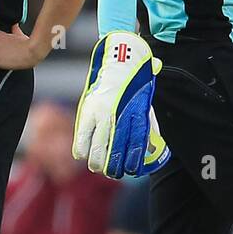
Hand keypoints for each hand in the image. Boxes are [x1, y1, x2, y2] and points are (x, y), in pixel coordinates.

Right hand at [72, 31, 168, 178]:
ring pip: (97, 146)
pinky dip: (81, 147)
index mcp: (136, 115)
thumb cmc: (134, 82)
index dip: (132, 161)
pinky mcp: (87, 110)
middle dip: (112, 166)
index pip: (136, 146)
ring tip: (96, 167)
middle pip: (114, 150)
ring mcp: (102, 113)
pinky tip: (81, 155)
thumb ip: (148, 122)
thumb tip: (152, 145)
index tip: (130, 171)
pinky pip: (82, 134)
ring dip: (96, 160)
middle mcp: (119, 116)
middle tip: (111, 173)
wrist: (119, 60)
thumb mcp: (145, 101)